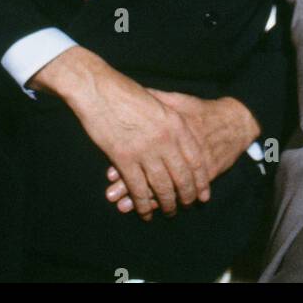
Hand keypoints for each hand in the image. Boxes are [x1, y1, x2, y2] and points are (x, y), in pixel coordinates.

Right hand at [30, 47, 211, 221]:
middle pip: (182, 177)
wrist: (99, 89)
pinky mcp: (124, 159)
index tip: (203, 194)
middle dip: (187, 195)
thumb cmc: (126, 92)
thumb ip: (170, 120)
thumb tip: (181, 136)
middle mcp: (165, 139)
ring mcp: (145, 150)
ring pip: (162, 187)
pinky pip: (138, 189)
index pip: (195, 159)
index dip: (200, 180)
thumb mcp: (158, 102)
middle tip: (187, 206)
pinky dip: (143, 204)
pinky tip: (145, 212)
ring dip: (166, 203)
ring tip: (169, 212)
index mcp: (176, 123)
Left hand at [105, 93, 259, 213]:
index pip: (144, 150)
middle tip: (113, 198)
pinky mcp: (204, 174)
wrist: (233, 121)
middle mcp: (180, 149)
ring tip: (126, 208)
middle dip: (130, 187)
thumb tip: (135, 93)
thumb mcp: (179, 101)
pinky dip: (166, 200)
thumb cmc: (202, 111)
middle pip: (151, 172)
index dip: (127, 163)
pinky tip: (153, 209)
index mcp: (171, 131)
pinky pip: (181, 192)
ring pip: (165, 187)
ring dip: (143, 198)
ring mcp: (192, 164)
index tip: (109, 175)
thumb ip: (157, 100)